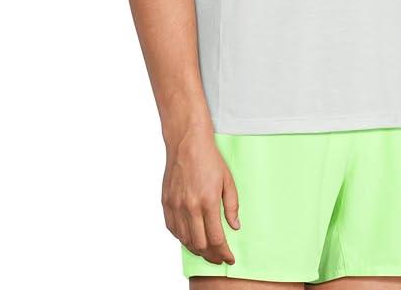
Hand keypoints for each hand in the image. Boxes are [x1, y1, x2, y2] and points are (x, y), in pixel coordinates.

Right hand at [161, 127, 239, 264]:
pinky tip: (190, 237)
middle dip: (212, 255)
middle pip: (200, 244)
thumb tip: (235, 226)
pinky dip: (182, 238)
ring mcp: (176, 206)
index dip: (224, 253)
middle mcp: (190, 207)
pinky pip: (172, 229)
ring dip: (197, 249)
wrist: (187, 142)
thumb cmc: (210, 159)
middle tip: (219, 257)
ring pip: (185, 240)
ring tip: (206, 250)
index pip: (216, 238)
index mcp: (208, 202)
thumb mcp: (228, 180)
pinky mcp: (166, 203)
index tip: (230, 258)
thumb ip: (232, 206)